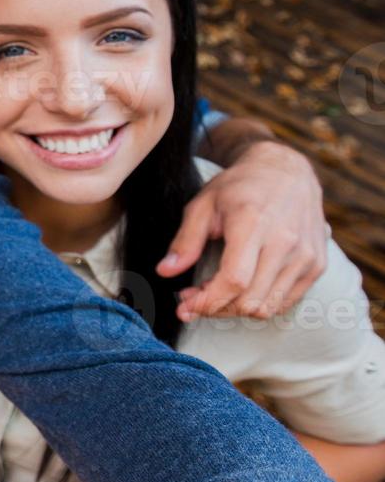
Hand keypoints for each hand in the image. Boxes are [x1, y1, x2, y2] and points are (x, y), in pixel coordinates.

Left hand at [159, 141, 327, 320]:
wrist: (287, 171)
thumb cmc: (239, 187)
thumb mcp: (203, 204)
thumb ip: (185, 240)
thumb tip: (164, 271)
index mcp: (253, 224)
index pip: (234, 280)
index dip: (207, 301)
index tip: (184, 306)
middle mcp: (285, 242)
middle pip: (250, 301)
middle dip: (215, 309)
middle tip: (194, 298)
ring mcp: (306, 256)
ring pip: (268, 307)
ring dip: (236, 310)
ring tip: (215, 292)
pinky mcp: (316, 265)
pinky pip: (286, 302)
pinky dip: (260, 304)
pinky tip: (241, 290)